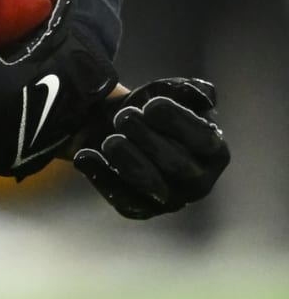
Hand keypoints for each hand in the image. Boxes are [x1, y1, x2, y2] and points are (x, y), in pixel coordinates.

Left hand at [72, 78, 229, 218]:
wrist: (115, 124)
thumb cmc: (150, 108)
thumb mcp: (168, 91)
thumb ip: (189, 89)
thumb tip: (203, 94)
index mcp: (213, 151)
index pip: (205, 140)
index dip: (177, 121)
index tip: (151, 105)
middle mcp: (197, 181)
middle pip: (177, 165)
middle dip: (146, 137)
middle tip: (123, 117)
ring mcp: (169, 199)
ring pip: (152, 187)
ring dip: (127, 159)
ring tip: (110, 138)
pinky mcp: (139, 209)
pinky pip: (121, 199)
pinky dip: (100, 176)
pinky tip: (84, 156)